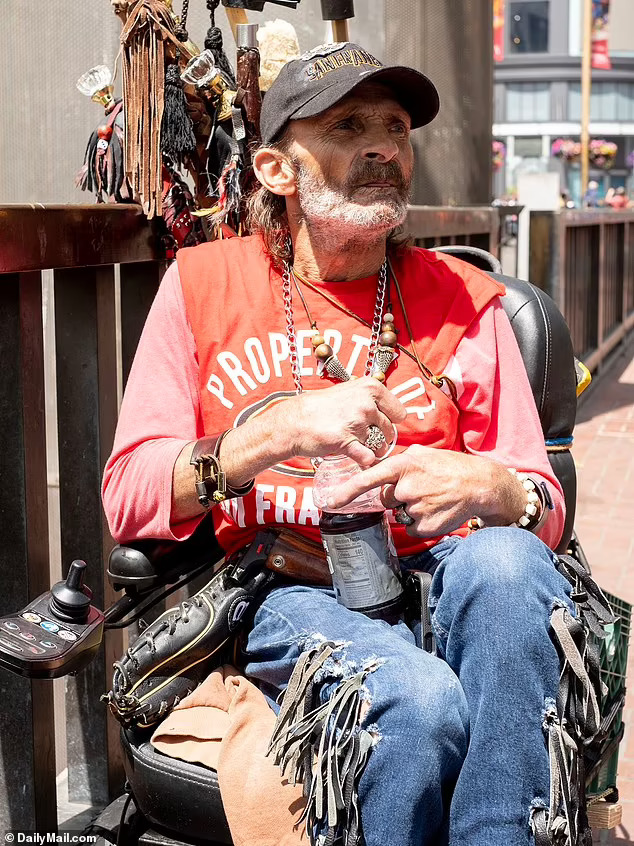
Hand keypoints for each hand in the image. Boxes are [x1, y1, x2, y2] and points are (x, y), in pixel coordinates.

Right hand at [286, 377, 406, 466]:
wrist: (294, 421)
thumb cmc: (320, 408)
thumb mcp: (349, 392)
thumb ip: (371, 399)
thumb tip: (392, 410)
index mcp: (370, 388)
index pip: (399, 412)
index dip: (391, 421)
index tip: (381, 424)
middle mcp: (366, 403)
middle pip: (390, 430)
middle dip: (382, 438)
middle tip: (365, 438)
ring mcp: (357, 422)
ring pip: (379, 445)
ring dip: (371, 449)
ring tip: (355, 445)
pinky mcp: (347, 441)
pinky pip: (368, 457)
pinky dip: (365, 462)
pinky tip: (358, 458)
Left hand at [325, 444, 526, 535]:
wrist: (480, 485)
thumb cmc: (452, 467)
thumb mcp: (425, 453)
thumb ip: (402, 458)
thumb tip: (385, 465)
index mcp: (404, 465)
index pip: (369, 479)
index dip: (348, 491)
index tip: (330, 501)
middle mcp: (406, 487)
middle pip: (387, 499)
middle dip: (398, 496)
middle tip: (422, 488)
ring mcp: (416, 509)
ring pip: (401, 513)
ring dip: (412, 508)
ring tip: (433, 498)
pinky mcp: (425, 527)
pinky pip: (412, 527)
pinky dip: (421, 522)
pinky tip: (436, 510)